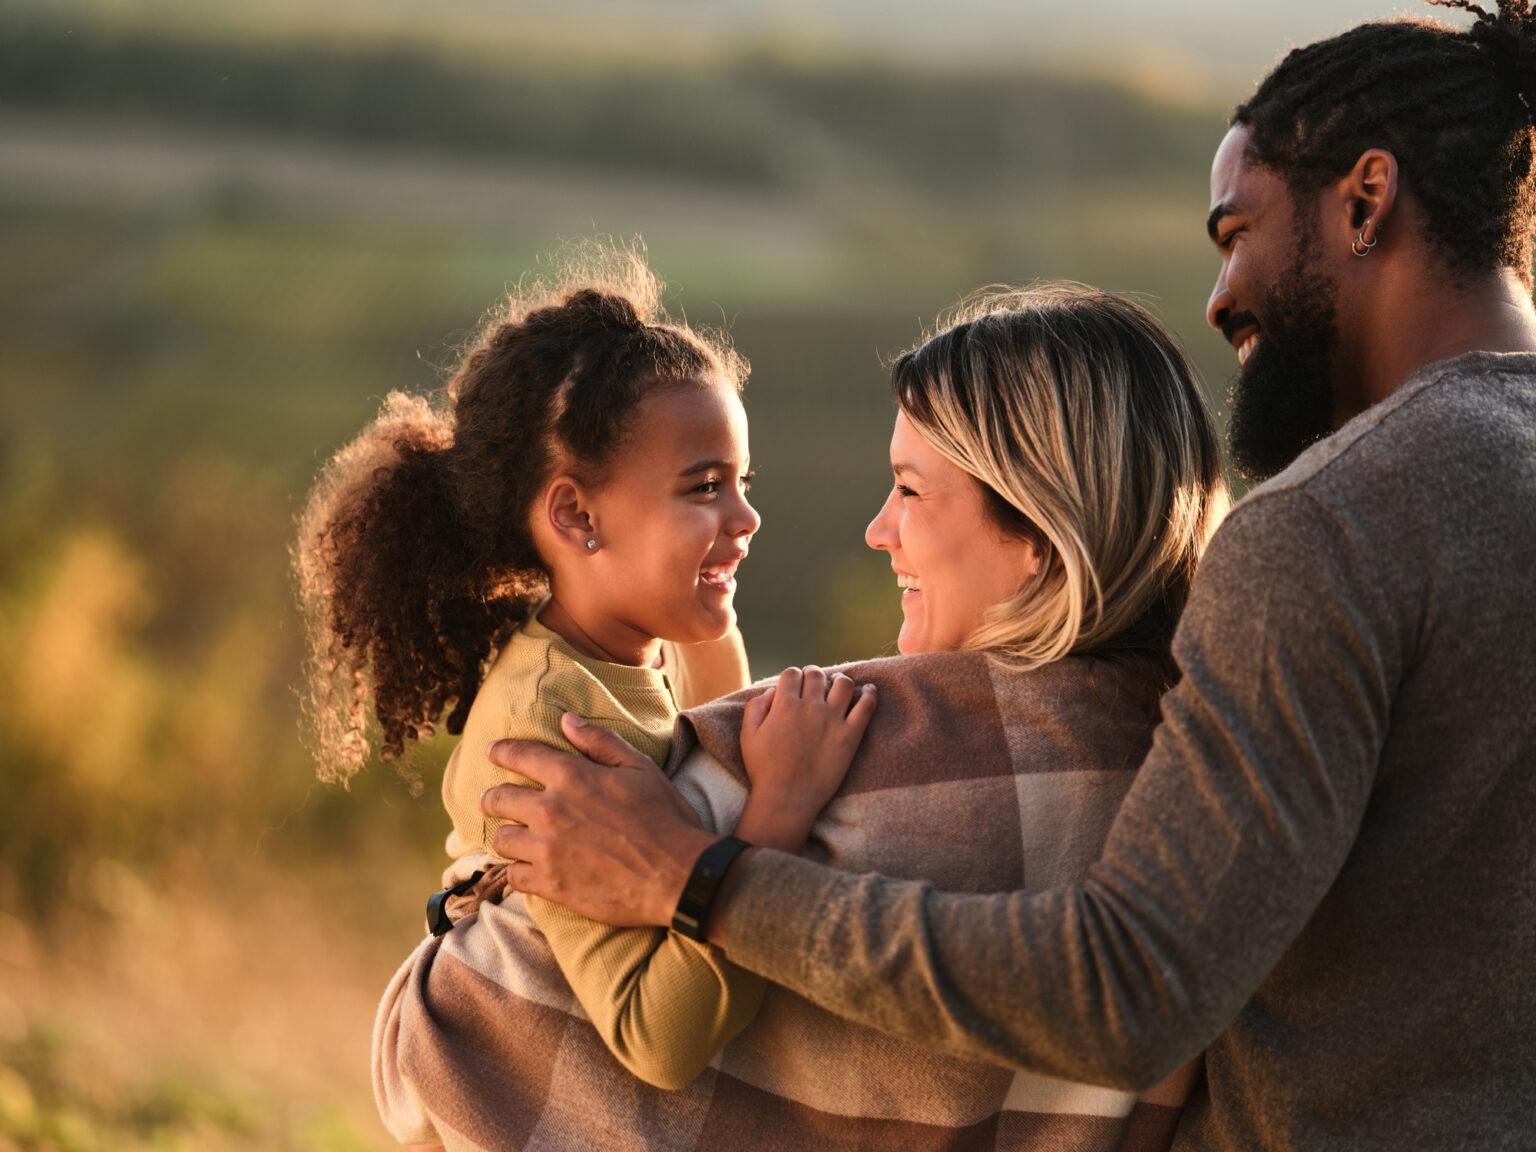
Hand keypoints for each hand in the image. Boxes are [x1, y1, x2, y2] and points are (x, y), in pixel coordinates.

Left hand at [481, 715, 714, 927]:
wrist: (678, 875)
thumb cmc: (665, 817)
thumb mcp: (640, 768)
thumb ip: (600, 742)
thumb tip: (567, 720)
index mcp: (571, 776)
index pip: (520, 755)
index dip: (501, 751)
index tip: (491, 751)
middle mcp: (550, 810)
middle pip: (497, 800)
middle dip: (492, 799)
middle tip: (492, 801)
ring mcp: (546, 849)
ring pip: (501, 840)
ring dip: (507, 837)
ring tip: (515, 839)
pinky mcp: (550, 885)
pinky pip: (513, 877)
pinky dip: (518, 873)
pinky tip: (529, 871)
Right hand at [735, 666, 876, 852]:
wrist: (787, 798)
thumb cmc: (764, 770)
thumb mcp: (748, 735)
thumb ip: (756, 706)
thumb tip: (772, 691)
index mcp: (784, 705)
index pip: (792, 673)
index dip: (793, 676)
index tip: (795, 685)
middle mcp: (810, 707)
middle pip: (816, 675)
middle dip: (813, 675)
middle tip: (815, 685)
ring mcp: (833, 720)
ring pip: (844, 684)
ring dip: (840, 680)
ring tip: (839, 685)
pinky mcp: (850, 735)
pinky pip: (866, 706)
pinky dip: (869, 694)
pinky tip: (869, 690)